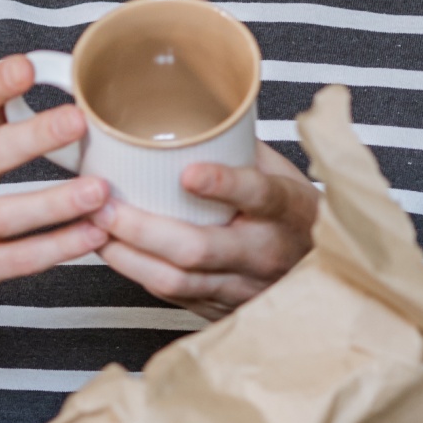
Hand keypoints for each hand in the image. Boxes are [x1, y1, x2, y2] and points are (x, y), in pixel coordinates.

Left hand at [90, 142, 319, 320]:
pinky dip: (139, 273)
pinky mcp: (225, 310)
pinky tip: (116, 252)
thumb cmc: (296, 213)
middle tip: (107, 205)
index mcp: (287, 209)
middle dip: (143, 229)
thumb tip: (189, 112)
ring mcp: (244, 288)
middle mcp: (265, 253)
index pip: (260, 194)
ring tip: (97, 228)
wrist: (326, 273)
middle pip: (198, 248)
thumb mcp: (282, 173)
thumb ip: (239, 148)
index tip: (189, 172)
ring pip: (177, 280)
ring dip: (129, 256)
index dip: (224, 183)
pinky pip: (174, 297)